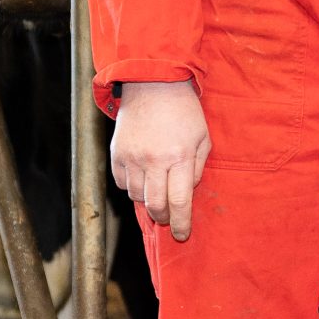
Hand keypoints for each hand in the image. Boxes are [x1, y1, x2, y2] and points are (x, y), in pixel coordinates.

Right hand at [111, 80, 210, 241]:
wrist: (152, 84)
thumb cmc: (184, 112)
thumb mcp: (203, 139)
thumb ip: (196, 170)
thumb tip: (186, 196)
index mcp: (179, 156)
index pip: (179, 201)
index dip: (180, 223)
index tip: (181, 234)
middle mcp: (153, 159)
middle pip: (154, 205)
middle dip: (163, 217)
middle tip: (168, 217)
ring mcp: (131, 157)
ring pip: (136, 196)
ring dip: (147, 200)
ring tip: (157, 189)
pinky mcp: (116, 153)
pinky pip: (122, 183)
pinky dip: (132, 186)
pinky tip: (143, 175)